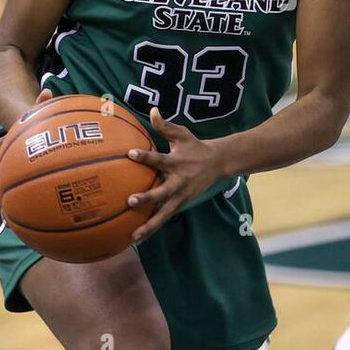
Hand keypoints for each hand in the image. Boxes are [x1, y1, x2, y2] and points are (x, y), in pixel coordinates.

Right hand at [0, 89, 53, 210]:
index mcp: (9, 142)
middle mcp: (5, 157)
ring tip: (1, 212)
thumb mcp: (36, 115)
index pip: (0, 145)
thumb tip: (48, 91)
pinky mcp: (15, 178)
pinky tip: (16, 219)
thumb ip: (40, 105)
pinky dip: (13, 204)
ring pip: (0, 185)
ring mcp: (8, 169)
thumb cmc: (34, 125)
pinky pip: (14, 193)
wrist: (25, 133)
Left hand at [124, 107, 222, 242]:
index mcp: (176, 162)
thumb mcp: (183, 134)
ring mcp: (180, 196)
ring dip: (150, 226)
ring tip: (134, 237)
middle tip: (130, 202)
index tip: (130, 154)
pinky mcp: (181, 205)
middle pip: (161, 192)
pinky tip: (139, 238)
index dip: (145, 156)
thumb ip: (165, 126)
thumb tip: (152, 110)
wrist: (219, 163)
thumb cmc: (195, 147)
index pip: (158, 158)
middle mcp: (178, 182)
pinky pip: (165, 218)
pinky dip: (153, 228)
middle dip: (147, 198)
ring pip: (164, 214)